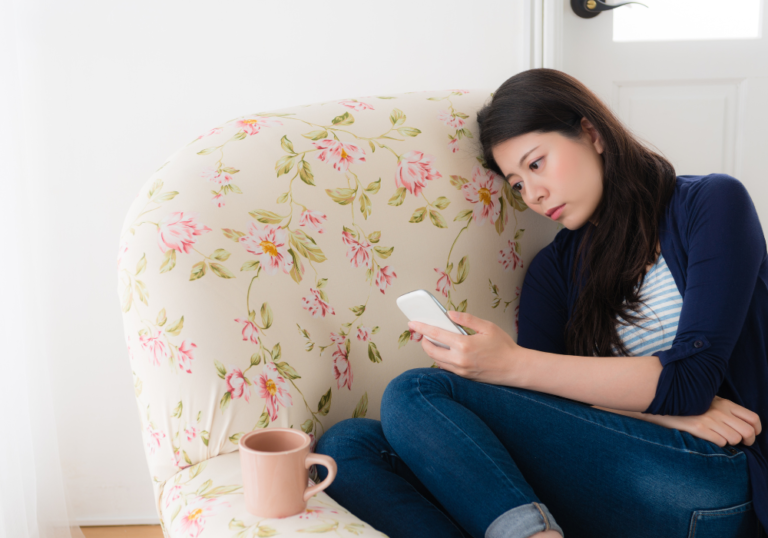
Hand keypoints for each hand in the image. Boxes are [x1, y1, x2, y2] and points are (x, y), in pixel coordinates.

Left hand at [407, 310, 521, 385]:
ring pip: (436, 360)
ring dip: (432, 350)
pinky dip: (442, 359)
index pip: (435, 334)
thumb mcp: (487, 327)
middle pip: (431, 350)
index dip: (421, 327)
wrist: (515, 369)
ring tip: (435, 341)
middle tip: (423, 333)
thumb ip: (467, 319)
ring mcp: (460, 370)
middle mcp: (459, 360)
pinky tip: (446, 351)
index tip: (412, 323)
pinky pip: (446, 368)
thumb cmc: (504, 347)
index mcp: (464, 345)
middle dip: (424, 340)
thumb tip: (450, 314)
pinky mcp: (464, 377)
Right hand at [644, 396, 761, 447]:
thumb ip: (724, 409)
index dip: (757, 430)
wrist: (662, 399)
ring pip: (735, 439)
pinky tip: (709, 440)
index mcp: (725, 403)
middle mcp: (720, 410)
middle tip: (739, 443)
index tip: (751, 435)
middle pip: (748, 432)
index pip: (753, 418)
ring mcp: (709, 419)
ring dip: (730, 443)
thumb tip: (741, 424)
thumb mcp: (708, 401)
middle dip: (747, 441)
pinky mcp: (697, 426)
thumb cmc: (687, 404)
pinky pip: (720, 442)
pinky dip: (718, 444)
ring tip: (719, 439)